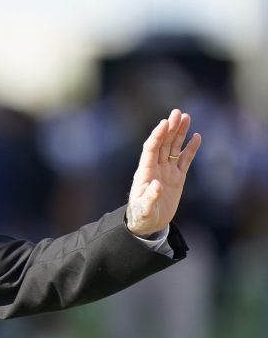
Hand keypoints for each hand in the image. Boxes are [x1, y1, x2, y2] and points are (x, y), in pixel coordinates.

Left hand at [125, 109, 201, 235]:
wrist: (148, 224)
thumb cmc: (142, 216)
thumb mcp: (144, 209)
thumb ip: (149, 198)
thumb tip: (156, 185)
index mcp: (145, 172)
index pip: (151, 149)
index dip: (157, 136)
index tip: (164, 123)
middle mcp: (155, 168)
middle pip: (163, 143)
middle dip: (170, 128)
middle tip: (177, 112)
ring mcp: (167, 171)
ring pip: (174, 148)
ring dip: (179, 133)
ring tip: (186, 117)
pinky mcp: (177, 178)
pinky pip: (185, 160)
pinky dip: (190, 149)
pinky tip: (196, 137)